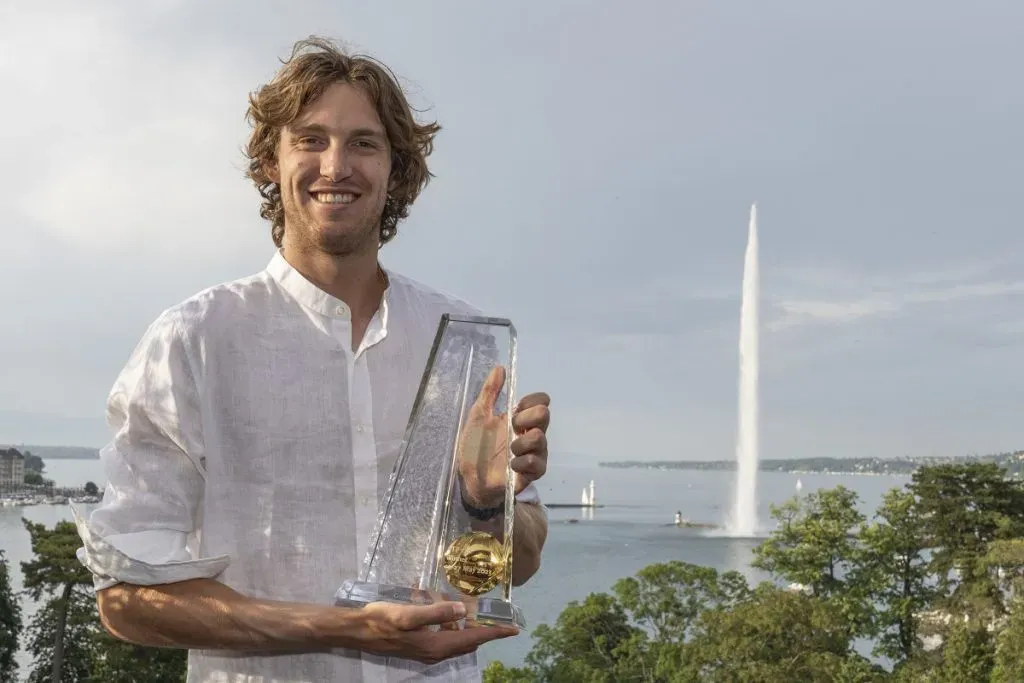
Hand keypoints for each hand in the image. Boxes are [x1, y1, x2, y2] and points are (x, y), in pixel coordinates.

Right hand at [355, 601, 516, 664]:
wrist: (358, 631)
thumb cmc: (383, 621)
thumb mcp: (409, 614)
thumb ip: (437, 612)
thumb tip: (463, 609)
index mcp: (438, 645)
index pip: (475, 638)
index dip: (496, 632)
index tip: (514, 628)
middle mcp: (436, 651)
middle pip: (468, 638)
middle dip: (481, 624)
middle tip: (491, 608)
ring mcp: (427, 649)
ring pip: (454, 633)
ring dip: (458, 617)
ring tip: (457, 597)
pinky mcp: (418, 642)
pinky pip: (439, 630)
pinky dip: (442, 616)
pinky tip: (430, 597)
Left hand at [458, 366, 550, 507]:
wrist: (469, 478)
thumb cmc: (474, 446)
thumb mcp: (478, 415)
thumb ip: (490, 392)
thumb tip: (500, 367)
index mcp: (519, 418)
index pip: (540, 401)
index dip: (531, 401)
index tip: (515, 408)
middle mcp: (529, 433)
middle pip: (544, 415)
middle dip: (526, 418)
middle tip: (511, 427)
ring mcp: (533, 453)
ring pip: (541, 439)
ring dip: (522, 442)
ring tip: (509, 450)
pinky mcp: (531, 473)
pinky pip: (538, 463)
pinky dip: (524, 461)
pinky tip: (511, 464)